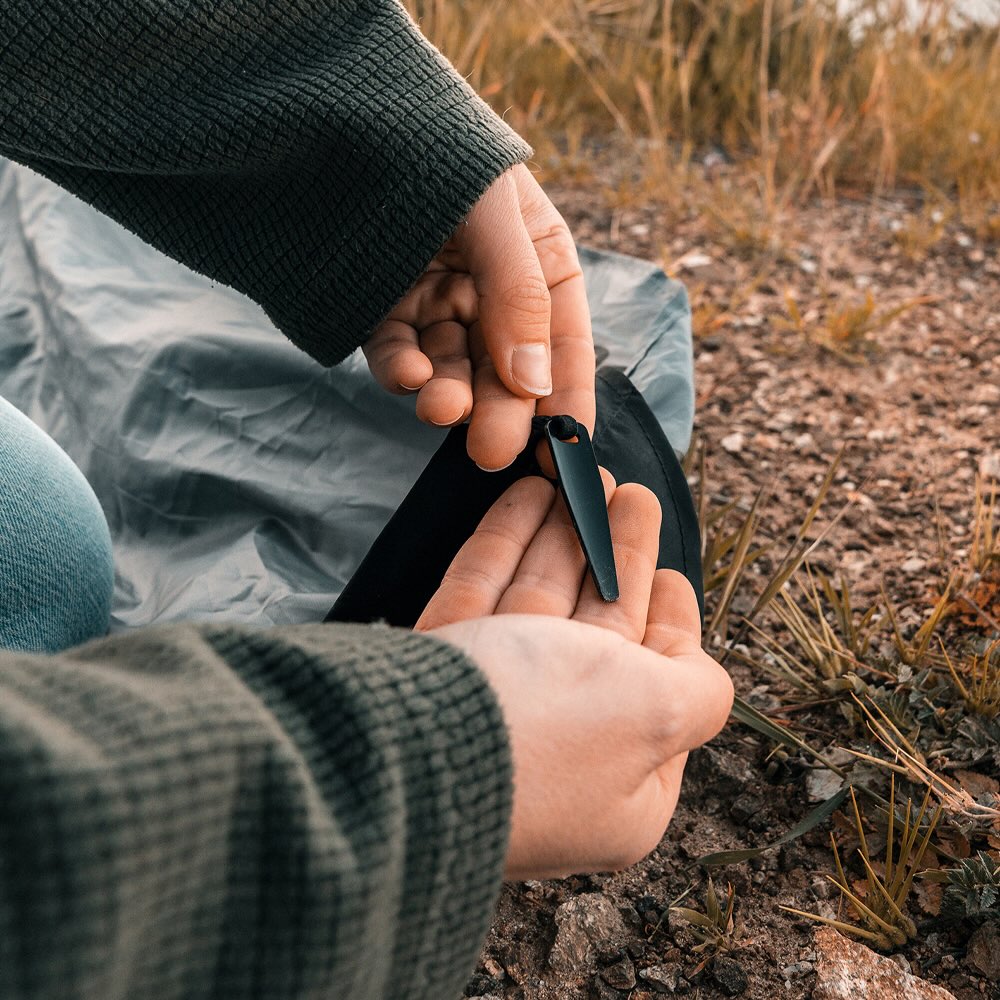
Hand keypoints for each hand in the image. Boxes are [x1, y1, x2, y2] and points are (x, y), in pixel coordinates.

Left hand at [363, 164, 595, 471]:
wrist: (348, 114)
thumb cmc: (441, 149)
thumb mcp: (495, 210)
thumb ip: (519, 292)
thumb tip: (535, 383)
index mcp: (541, 265)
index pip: (564, 342)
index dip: (568, 395)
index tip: (567, 446)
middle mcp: (494, 294)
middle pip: (506, 368)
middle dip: (500, 410)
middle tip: (493, 450)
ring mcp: (440, 305)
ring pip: (453, 368)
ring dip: (450, 394)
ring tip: (440, 409)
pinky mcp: (387, 312)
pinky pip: (399, 353)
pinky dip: (402, 370)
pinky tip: (409, 376)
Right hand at [416, 476, 732, 879]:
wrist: (410, 746)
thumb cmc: (550, 734)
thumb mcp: (660, 716)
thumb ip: (699, 690)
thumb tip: (699, 673)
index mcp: (619, 773)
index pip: (656, 685)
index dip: (669, 622)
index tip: (672, 576)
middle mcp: (558, 739)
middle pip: (598, 628)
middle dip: (617, 557)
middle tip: (630, 496)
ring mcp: (495, 701)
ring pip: (540, 600)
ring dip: (566, 534)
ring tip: (588, 477)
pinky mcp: (445, 663)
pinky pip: (484, 589)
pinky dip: (508, 540)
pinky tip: (530, 495)